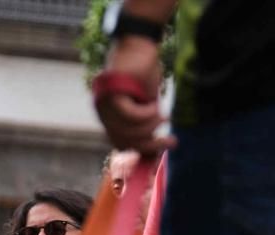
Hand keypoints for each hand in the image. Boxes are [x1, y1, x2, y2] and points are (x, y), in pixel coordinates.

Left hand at [95, 37, 173, 155]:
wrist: (140, 45)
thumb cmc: (144, 73)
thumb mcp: (147, 103)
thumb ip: (147, 123)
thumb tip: (156, 147)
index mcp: (109, 118)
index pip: (121, 144)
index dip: (142, 150)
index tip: (163, 150)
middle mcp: (103, 113)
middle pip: (124, 141)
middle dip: (150, 145)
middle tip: (171, 141)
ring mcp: (105, 104)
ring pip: (127, 130)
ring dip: (150, 127)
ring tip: (163, 117)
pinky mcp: (111, 93)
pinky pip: (127, 114)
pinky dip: (144, 114)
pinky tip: (154, 106)